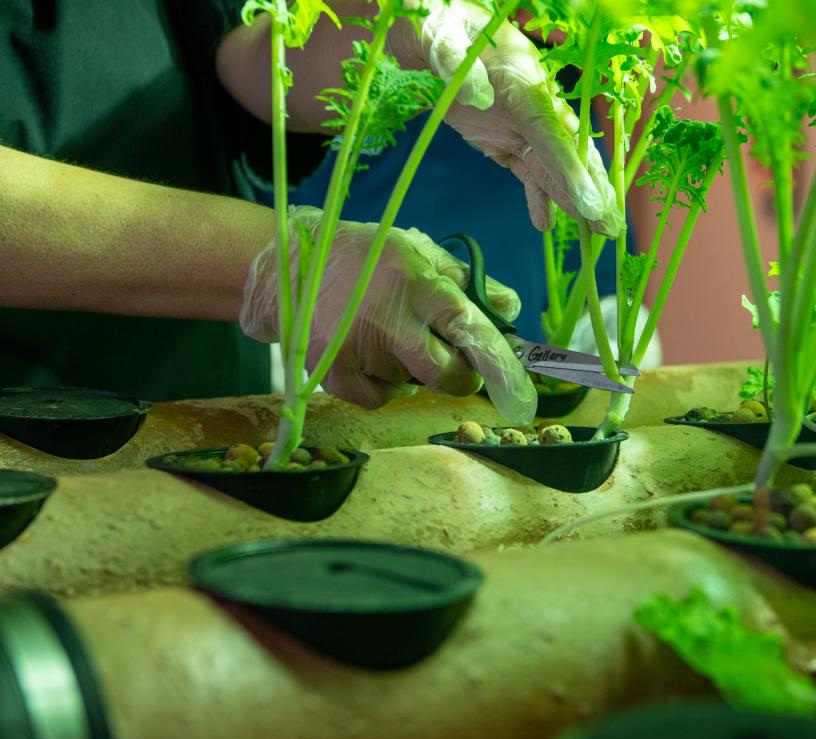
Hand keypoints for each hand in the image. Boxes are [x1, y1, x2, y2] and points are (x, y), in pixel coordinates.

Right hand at [241, 206, 536, 422]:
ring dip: (413, 371)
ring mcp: (356, 350)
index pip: (466, 326)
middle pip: (444, 374)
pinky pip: (380, 399)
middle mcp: (385, 318)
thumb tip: (510, 309)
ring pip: (412, 385)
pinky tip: (373, 357)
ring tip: (390, 337)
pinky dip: (386, 387)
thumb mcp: (416, 251)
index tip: (518, 383)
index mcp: (413, 282)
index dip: (496, 357)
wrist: (287, 267)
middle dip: (461, 376)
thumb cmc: (364, 257)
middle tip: (457, 363)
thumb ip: (465, 281)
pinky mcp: (332, 374)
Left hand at [389, 2, 623, 236]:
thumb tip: (477, 94)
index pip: (555, 135)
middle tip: (613, 228)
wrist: (437, 27)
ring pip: (556, 170)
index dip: (573, 171)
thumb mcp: (446, 40)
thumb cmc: (443, 27)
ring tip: (597, 235)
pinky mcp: (507, 140)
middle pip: (569, 156)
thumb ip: (459, 64)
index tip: (592, 205)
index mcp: (526, 85)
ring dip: (576, 203)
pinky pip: (529, 174)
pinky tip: (546, 224)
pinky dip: (539, 198)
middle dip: (592, 193)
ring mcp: (523, 127)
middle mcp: (535, 108)